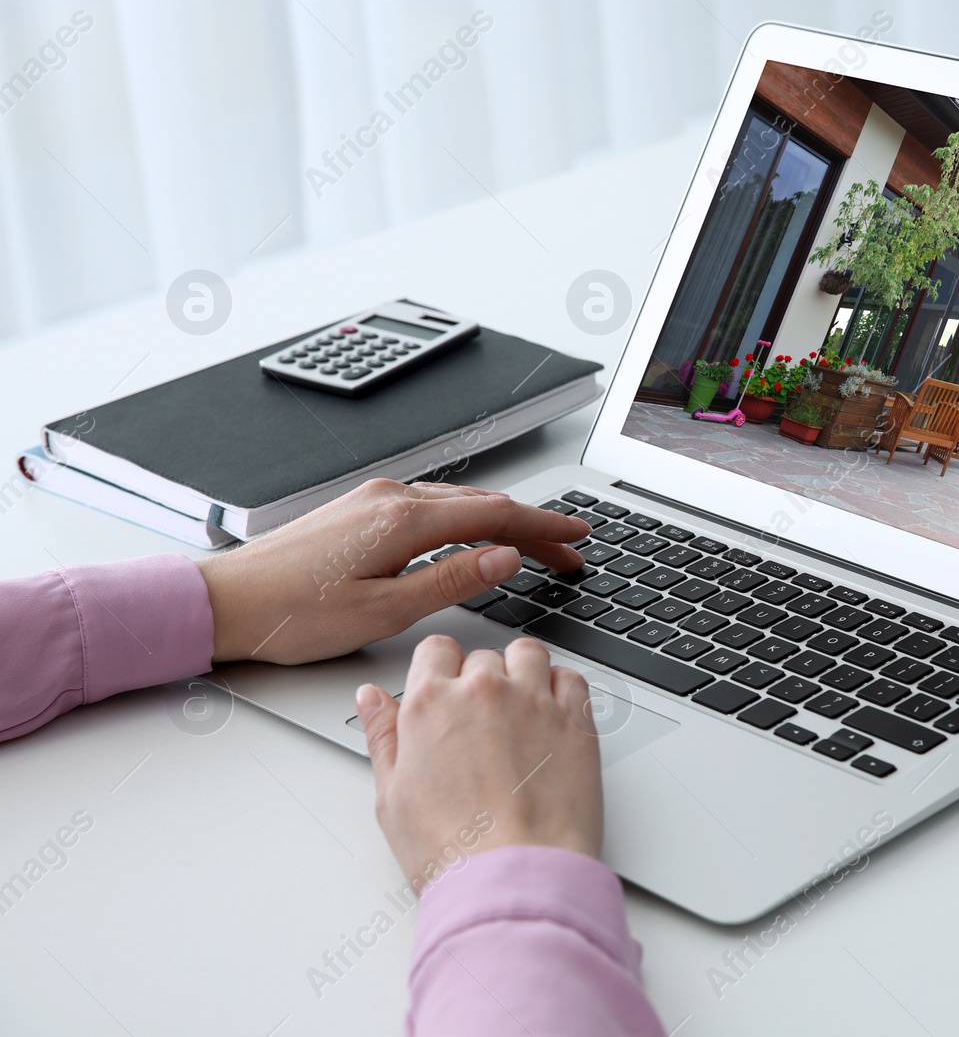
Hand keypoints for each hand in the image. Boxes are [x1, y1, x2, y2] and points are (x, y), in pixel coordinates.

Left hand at [196, 479, 589, 663]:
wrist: (225, 601)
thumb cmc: (292, 614)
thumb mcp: (382, 611)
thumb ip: (449, 581)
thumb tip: (503, 558)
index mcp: (401, 519)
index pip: (495, 514)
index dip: (544, 525)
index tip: (578, 535)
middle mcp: (389, 498)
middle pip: (482, 504)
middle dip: (532, 526)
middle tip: (568, 551)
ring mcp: (372, 500)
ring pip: (457, 503)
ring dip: (500, 522)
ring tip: (532, 547)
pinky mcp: (359, 511)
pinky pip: (431, 506)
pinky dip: (467, 519)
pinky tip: (473, 537)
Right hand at [355, 634, 602, 881]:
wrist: (513, 879)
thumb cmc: (452, 851)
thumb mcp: (392, 798)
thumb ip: (383, 736)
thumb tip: (371, 698)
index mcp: (430, 704)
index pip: (436, 650)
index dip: (440, 671)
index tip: (445, 692)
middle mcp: (483, 691)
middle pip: (482, 657)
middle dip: (480, 681)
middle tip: (481, 725)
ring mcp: (533, 701)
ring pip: (528, 654)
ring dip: (522, 673)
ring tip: (519, 713)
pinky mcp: (576, 720)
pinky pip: (572, 678)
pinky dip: (562, 690)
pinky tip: (552, 720)